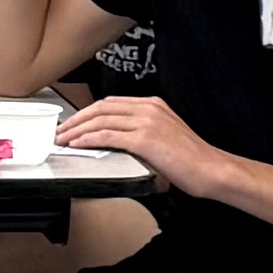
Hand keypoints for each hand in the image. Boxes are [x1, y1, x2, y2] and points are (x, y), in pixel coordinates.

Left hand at [54, 94, 218, 199]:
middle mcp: (148, 108)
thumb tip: (118, 140)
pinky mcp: (144, 139)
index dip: (88, 112)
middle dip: (77, 119)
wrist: (210, 168)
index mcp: (153, 105)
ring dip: (77, 129)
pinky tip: (77, 144)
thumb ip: (143, 132)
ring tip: (63, 139)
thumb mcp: (165, 137)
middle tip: (61, 130)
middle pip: (101, 107)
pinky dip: (88, 139)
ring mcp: (146, 122)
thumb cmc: (191, 159)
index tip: (74, 122)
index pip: (111, 103)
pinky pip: (107, 136)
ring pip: (101, 120)